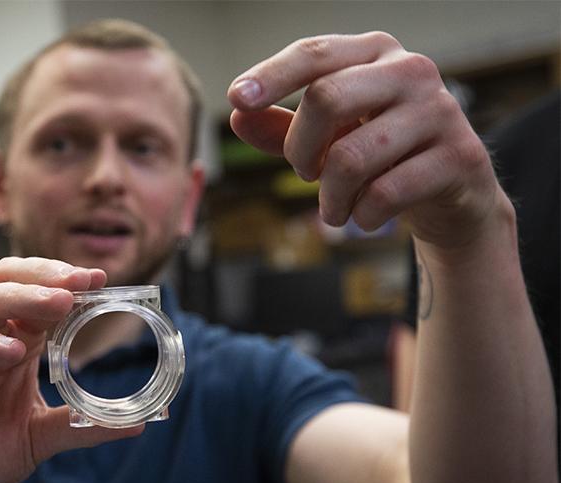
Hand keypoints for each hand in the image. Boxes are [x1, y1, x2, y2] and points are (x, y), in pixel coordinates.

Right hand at [0, 257, 144, 482]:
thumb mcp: (38, 439)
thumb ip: (81, 426)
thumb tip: (139, 424)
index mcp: (13, 343)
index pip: (38, 297)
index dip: (66, 283)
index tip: (101, 279)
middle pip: (7, 280)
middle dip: (44, 275)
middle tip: (82, 281)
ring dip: (19, 296)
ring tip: (58, 304)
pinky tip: (11, 351)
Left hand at [227, 32, 507, 248]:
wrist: (453, 192)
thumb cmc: (380, 155)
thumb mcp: (327, 138)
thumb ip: (281, 128)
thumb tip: (237, 116)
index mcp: (375, 53)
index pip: (315, 54)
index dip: (272, 75)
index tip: (237, 99)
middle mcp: (411, 70)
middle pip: (326, 99)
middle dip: (300, 149)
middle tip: (305, 174)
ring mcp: (440, 111)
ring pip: (350, 157)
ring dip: (329, 197)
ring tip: (334, 208)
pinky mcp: (459, 157)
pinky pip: (384, 193)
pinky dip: (362, 215)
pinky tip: (367, 215)